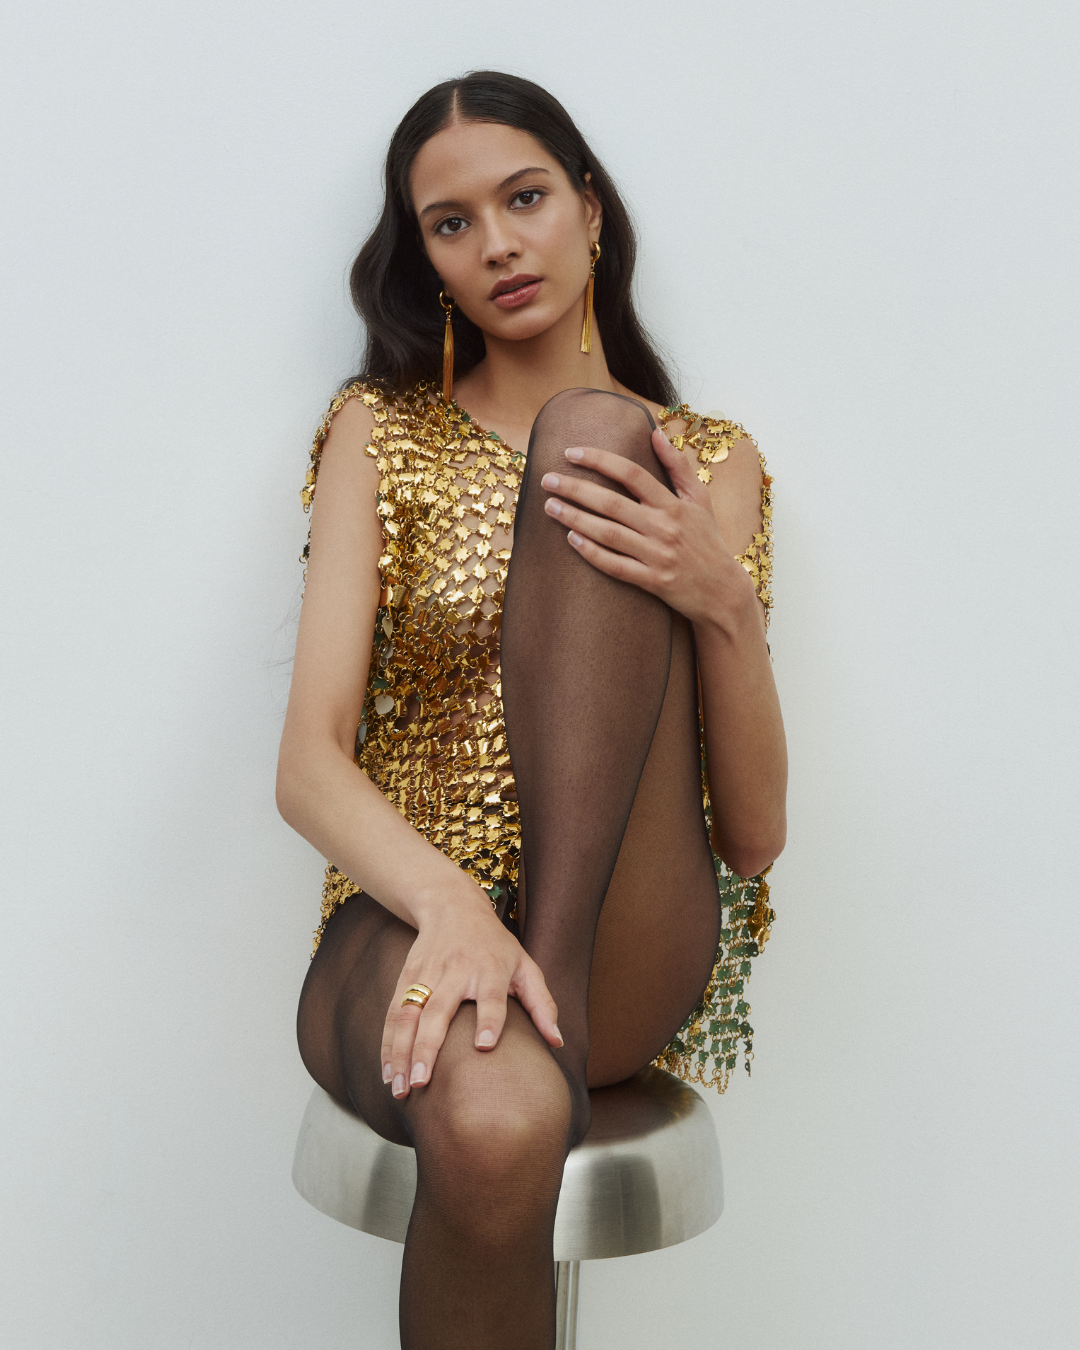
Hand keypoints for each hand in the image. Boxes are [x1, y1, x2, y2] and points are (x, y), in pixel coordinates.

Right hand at [381, 889, 561, 1099]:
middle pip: (439, 1010)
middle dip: (427, 1048)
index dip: (489, 1019)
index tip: (484, 1047)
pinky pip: (393, 1013)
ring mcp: (427, 974)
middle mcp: (456, 971)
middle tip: (422, 1083)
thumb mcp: (525, 965)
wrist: (452, 905)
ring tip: (401, 1088)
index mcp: (490, 968)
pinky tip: (388, 1072)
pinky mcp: (405, 977)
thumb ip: (542, 1004)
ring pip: (408, 1015)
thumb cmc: (495, 944)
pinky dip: (387, 1044)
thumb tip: (557, 1042)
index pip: (491, 996)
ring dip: (401, 1053)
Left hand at [540, 429, 756, 628]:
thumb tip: (655, 432)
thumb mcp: (700, 499)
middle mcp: (664, 527)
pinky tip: (571, 540)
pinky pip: (615, 566)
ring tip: (550, 507)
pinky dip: (592, 553)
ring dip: (575, 519)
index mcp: (674, 504)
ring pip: (608, 534)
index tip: (570, 452)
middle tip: (547, 480)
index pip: (631, 473)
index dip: (599, 460)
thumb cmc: (708, 541)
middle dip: (576, 489)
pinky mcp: (652, 582)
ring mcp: (657, 556)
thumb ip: (677, 465)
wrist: (723, 591)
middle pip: (612, 503)